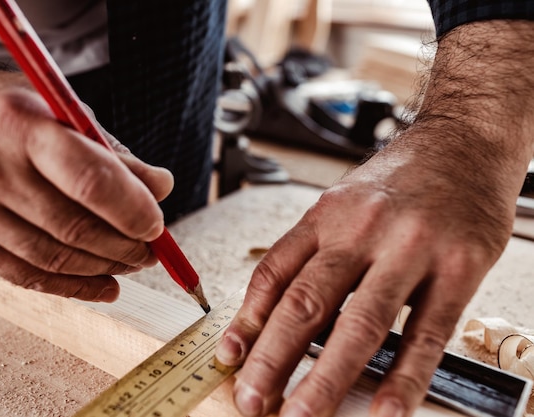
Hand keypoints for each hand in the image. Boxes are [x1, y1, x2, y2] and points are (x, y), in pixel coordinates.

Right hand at [0, 69, 172, 300]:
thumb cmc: (4, 110)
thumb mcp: (59, 111)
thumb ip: (111, 153)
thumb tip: (161, 187)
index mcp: (20, 125)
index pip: (90, 180)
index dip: (133, 209)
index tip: (157, 224)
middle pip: (74, 227)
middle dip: (125, 245)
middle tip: (152, 248)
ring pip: (54, 258)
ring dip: (105, 267)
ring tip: (133, 262)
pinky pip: (27, 276)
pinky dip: (73, 287)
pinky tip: (105, 285)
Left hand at [215, 20, 533, 416]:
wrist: (465, 141)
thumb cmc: (400, 179)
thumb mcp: (343, 202)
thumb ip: (314, 251)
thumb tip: (279, 308)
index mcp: (326, 215)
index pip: (274, 272)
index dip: (247, 320)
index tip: (230, 357)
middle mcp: (361, 230)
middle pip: (307, 303)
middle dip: (272, 359)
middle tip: (251, 400)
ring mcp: (411, 248)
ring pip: (360, 323)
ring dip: (327, 378)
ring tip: (302, 416)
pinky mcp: (459, 267)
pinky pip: (427, 332)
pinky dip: (404, 376)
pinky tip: (385, 408)